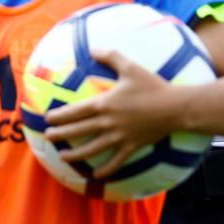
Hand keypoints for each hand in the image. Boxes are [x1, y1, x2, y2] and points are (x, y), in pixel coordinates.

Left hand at [44, 49, 180, 178]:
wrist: (175, 107)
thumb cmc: (152, 86)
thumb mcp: (131, 67)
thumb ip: (111, 57)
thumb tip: (93, 48)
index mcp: (104, 104)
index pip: (75, 112)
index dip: (59, 115)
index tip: (48, 118)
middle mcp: (108, 123)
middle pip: (78, 131)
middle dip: (60, 135)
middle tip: (48, 137)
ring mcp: (119, 137)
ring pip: (91, 149)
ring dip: (75, 154)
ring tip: (63, 157)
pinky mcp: (131, 146)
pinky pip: (115, 161)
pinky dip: (105, 170)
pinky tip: (96, 175)